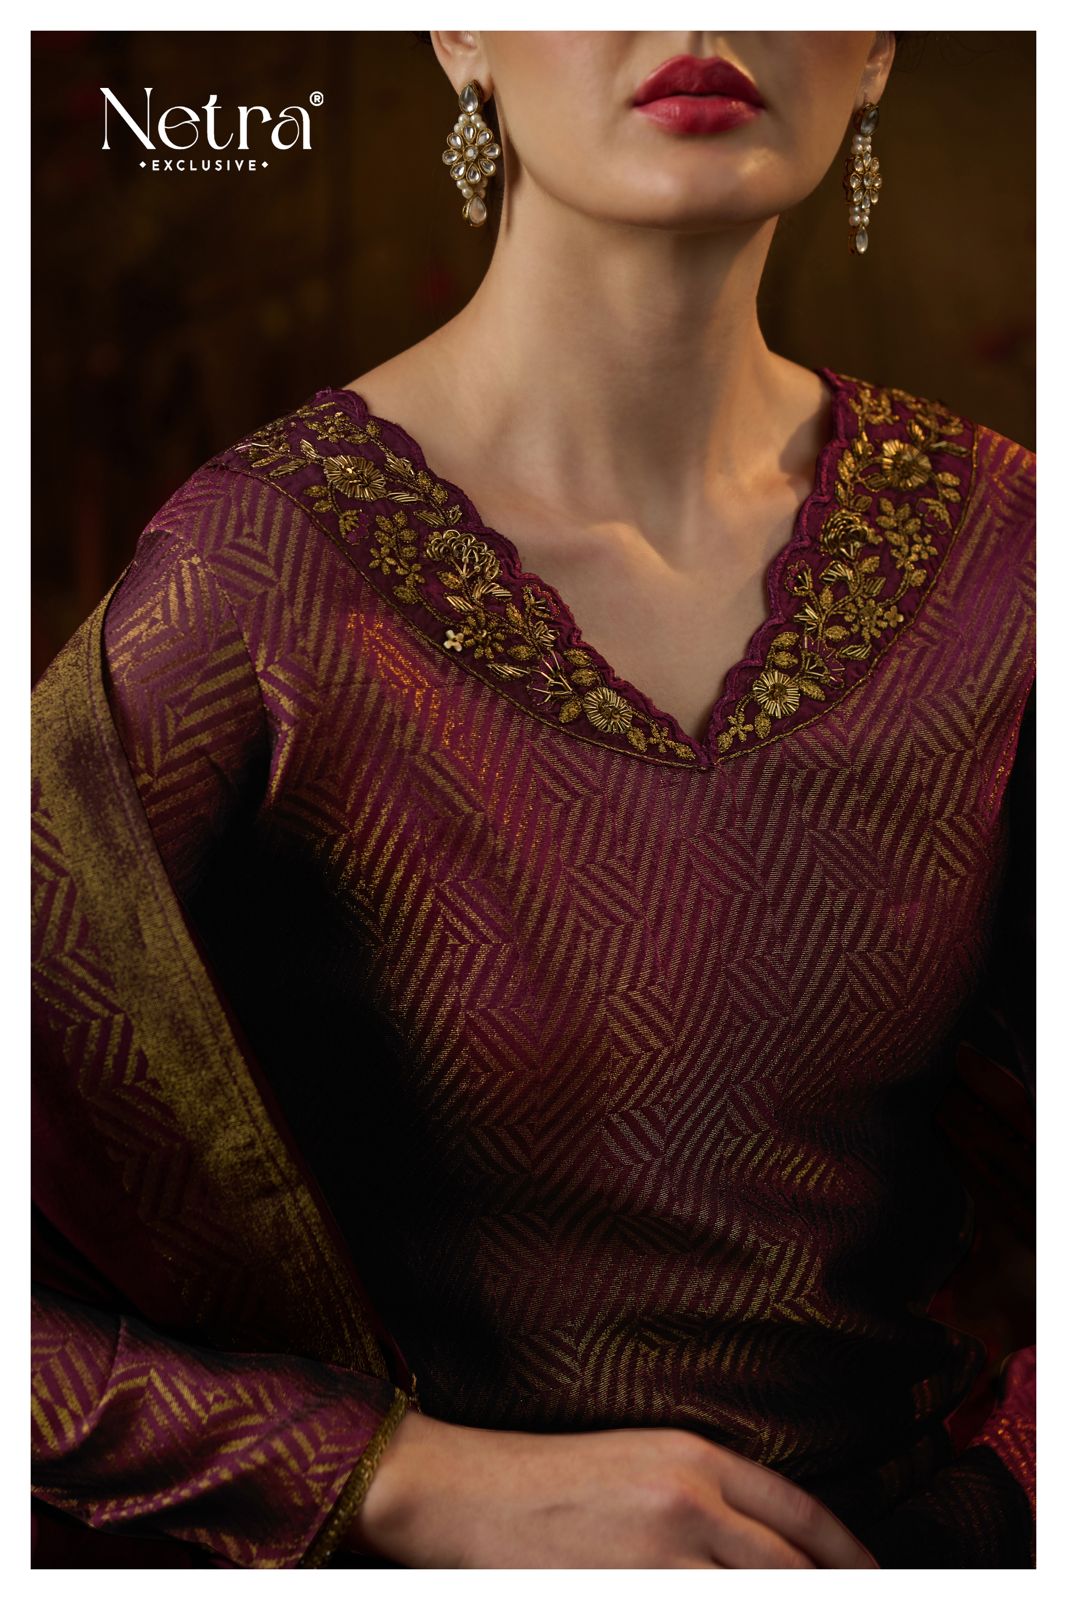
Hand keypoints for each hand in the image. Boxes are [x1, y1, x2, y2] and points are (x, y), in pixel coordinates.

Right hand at [344, 1409, 878, 1567]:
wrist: (465, 1491)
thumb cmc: (552, 1476)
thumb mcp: (642, 1460)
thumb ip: (710, 1497)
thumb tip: (772, 1548)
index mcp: (695, 1458)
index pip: (802, 1516)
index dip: (850, 1557)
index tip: (874, 1579)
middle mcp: (687, 1504)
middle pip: (790, 1572)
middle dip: (826, 1595)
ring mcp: (656, 1558)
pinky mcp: (622, 1593)